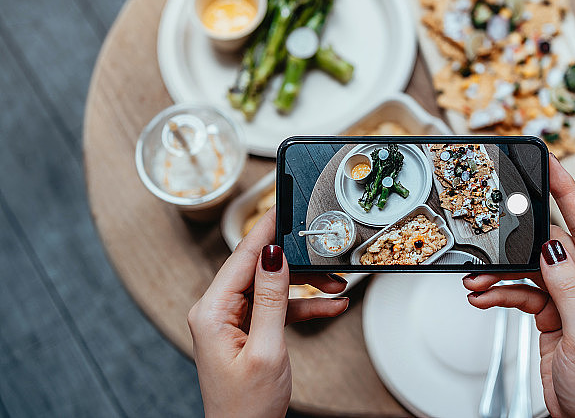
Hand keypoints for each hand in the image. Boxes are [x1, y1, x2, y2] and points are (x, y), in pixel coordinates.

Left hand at [188, 207, 349, 417]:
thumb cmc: (246, 407)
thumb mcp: (267, 349)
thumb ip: (272, 298)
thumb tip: (272, 254)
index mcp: (212, 311)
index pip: (241, 256)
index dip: (265, 229)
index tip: (283, 204)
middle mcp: (217, 311)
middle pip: (259, 267)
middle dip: (297, 262)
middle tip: (325, 254)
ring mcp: (232, 320)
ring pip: (272, 286)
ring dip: (305, 285)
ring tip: (336, 285)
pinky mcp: (247, 329)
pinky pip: (277, 306)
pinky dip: (303, 305)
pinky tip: (330, 304)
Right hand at [463, 154, 574, 417]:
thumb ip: (569, 289)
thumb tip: (553, 247)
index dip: (568, 192)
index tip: (549, 165)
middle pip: (550, 244)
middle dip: (516, 246)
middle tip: (490, 242)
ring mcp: (569, 295)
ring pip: (529, 268)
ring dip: (501, 274)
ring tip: (478, 282)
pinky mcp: (550, 308)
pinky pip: (520, 289)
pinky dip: (500, 292)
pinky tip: (484, 297)